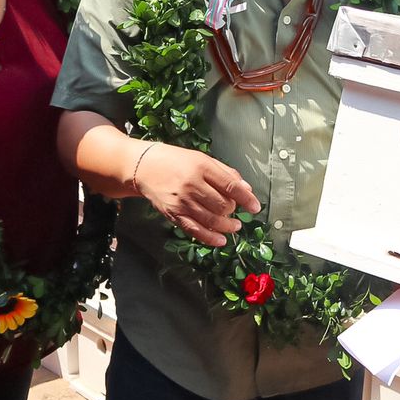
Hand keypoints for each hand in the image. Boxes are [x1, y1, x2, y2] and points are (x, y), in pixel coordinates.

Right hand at [134, 144, 257, 245]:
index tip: (255, 207)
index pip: (230, 186)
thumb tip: (246, 189)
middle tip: (233, 208)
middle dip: (233, 210)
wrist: (144, 167)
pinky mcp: (173, 214)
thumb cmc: (176, 161)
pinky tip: (220, 240)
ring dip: (227, 226)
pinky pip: (195, 230)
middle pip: (222, 205)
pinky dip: (210, 238)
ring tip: (234, 226)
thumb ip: (225, 173)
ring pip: (211, 220)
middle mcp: (192, 185)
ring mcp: (182, 201)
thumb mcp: (202, 159)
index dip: (246, 199)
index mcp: (201, 167)